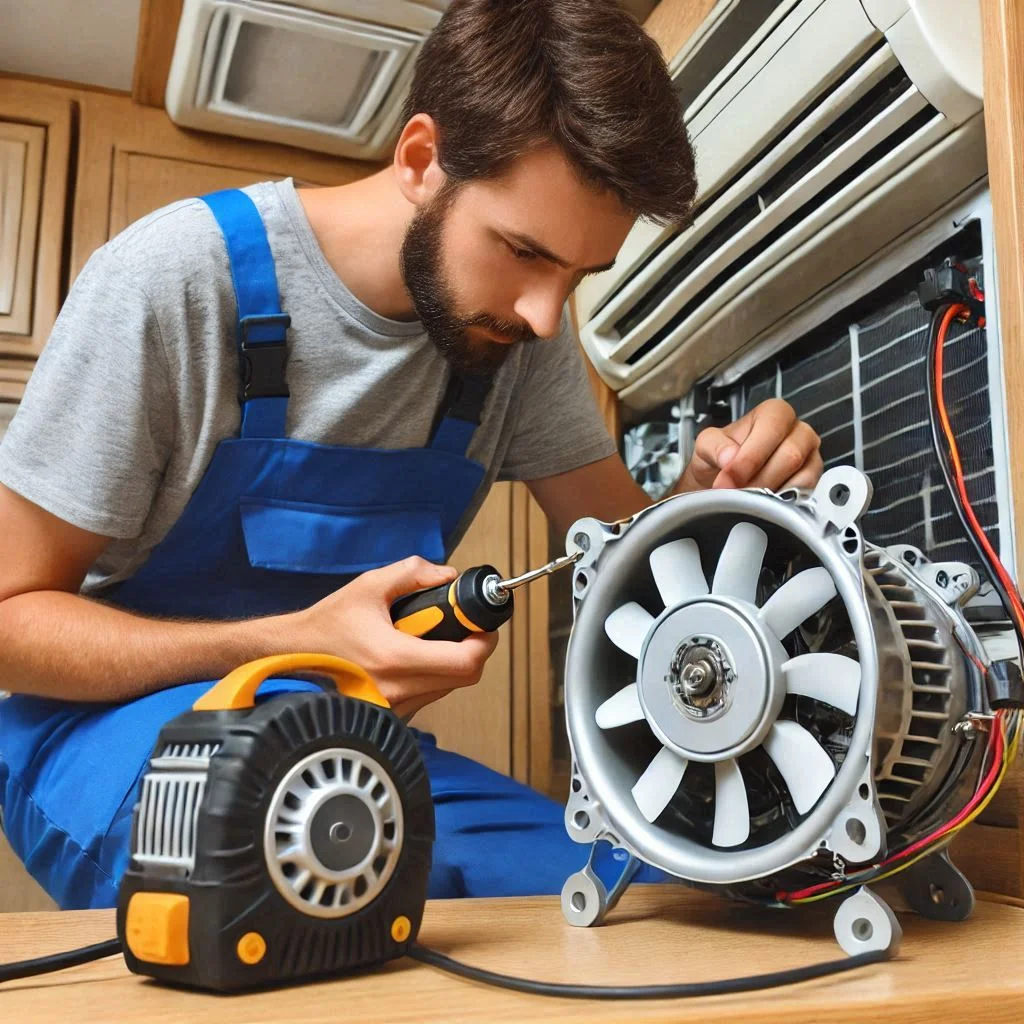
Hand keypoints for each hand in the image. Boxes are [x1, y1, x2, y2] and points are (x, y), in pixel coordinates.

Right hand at [287, 556, 499, 718]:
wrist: (291, 658)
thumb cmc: (326, 625)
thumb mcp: (368, 587)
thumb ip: (412, 574)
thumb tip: (446, 576)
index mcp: (394, 657)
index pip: (464, 662)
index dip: (484, 642)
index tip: (483, 626)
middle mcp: (396, 690)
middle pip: (464, 677)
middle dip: (472, 650)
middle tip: (464, 629)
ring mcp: (392, 708)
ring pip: (448, 689)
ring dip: (452, 664)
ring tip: (432, 640)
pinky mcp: (388, 716)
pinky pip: (428, 698)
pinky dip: (432, 678)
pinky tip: (414, 659)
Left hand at [679, 399, 822, 492]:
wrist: (723, 480)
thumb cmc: (720, 458)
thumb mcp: (706, 446)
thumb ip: (714, 447)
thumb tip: (730, 457)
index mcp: (774, 413)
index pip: (772, 428)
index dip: (750, 457)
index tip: (729, 479)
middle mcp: (798, 430)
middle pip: (790, 456)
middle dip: (758, 481)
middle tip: (736, 495)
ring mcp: (809, 456)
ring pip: (801, 476)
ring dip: (770, 494)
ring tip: (747, 501)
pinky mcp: (813, 480)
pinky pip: (806, 492)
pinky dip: (784, 502)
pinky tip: (764, 504)